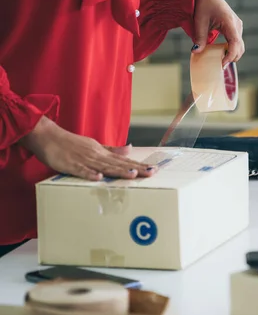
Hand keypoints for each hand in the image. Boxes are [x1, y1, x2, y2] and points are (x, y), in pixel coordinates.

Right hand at [20, 117, 155, 180]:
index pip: (124, 161)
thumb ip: (112, 150)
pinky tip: (99, 178)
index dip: (138, 165)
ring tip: (133, 175)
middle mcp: (97, 155)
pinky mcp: (70, 164)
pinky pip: (81, 171)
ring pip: (104, 167)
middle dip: (135, 169)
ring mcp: (84, 160)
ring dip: (118, 171)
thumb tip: (130, 149)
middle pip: (118, 164)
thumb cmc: (71, 143)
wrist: (48, 136)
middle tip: (151, 172)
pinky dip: (90, 174)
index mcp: (102, 153)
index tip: (153, 169)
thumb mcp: (95, 146)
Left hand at [192, 0, 243, 66]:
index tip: (222, 64)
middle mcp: (237, 24)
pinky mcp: (235, 26)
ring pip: (240, 45)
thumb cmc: (202, 5)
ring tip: (220, 60)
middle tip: (220, 66)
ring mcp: (238, 25)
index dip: (230, 56)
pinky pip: (236, 41)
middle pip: (240, 47)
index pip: (235, 43)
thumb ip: (199, 38)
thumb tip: (196, 52)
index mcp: (229, 22)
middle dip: (232, 58)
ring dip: (232, 54)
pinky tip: (222, 53)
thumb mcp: (199, 22)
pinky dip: (231, 49)